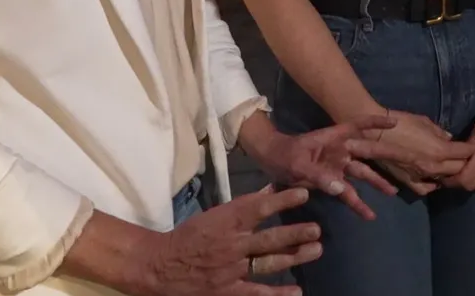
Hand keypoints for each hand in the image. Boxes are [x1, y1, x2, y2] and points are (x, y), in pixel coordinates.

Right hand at [136, 184, 317, 295]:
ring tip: (316, 250)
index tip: (304, 193)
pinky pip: (257, 293)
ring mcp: (231, 269)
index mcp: (225, 221)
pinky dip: (278, 293)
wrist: (159, 267)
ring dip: (293, 256)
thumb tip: (272, 189)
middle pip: (269, 238)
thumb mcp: (214, 215)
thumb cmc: (189, 237)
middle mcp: (231, 244)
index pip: (258, 207)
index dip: (282, 200)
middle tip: (316, 229)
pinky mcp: (228, 291)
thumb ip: (244, 205)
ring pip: (268, 262)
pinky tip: (297, 291)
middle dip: (295, 233)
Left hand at [237, 112, 399, 219]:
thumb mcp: (298, 163)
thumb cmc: (284, 153)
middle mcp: (341, 150)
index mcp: (334, 138)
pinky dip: (358, 204)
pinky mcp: (333, 182)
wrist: (270, 162)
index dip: (376, 122)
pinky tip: (369, 215)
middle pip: (370, 151)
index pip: (359, 125)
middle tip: (411, 159)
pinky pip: (349, 193)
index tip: (395, 122)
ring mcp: (338, 166)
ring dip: (377, 183)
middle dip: (389, 155)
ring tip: (393, 193)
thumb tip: (342, 188)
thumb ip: (319, 175)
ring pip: (364, 174)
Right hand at [369, 110, 474, 195]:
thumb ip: (440, 133)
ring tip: (451, 167)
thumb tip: (450, 139)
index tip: (472, 145)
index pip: (466, 153)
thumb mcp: (425, 122)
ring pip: (445, 180)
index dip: (471, 149)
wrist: (375, 134)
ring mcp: (422, 177)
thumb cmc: (401, 123)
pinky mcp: (409, 182)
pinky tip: (433, 178)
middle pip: (459, 169)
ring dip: (450, 174)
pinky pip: (426, 189)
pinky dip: (433, 184)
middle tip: (465, 157)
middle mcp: (434, 167)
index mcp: (440, 151)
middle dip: (464, 162)